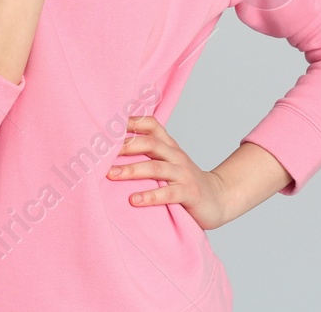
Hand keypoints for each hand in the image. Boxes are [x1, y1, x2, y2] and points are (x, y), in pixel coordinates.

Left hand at [106, 115, 234, 229]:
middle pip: (151, 143)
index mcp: (170, 146)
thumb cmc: (184, 180)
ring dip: (132, 170)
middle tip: (102, 151)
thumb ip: (148, 154)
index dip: (132, 121)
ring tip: (111, 174)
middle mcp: (176, 156)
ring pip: (156, 168)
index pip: (152, 125)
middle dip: (126, 146)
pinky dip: (150, 196)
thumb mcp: (168, 162)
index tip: (109, 124)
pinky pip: (168, 193)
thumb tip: (113, 149)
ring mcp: (183, 174)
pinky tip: (133, 200)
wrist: (218, 198)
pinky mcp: (189, 193)